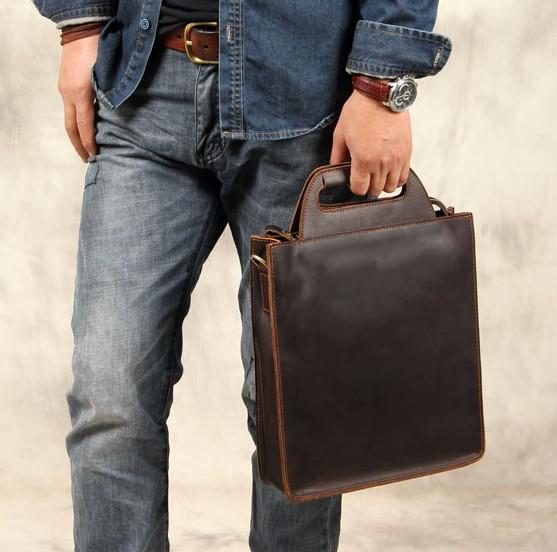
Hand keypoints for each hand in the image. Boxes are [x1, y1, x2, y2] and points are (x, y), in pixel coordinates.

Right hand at [58, 34, 98, 161]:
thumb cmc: (100, 52)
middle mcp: (69, 94)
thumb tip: (117, 118)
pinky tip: (84, 126)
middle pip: (71, 127)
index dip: (89, 143)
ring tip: (84, 147)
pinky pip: (70, 108)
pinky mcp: (65, 84)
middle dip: (78, 145)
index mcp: (81, 94)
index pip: (84, 127)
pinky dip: (76, 121)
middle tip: (87, 160)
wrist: (82, 29)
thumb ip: (110, 97)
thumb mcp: (108, 77)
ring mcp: (64, 88)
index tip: (95, 157)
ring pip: (68, 118)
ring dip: (76, 134)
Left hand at [329, 89, 411, 195]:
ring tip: (377, 177)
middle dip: (368, 188)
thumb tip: (335, 168)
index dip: (355, 188)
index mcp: (363, 159)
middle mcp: (382, 162)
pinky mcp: (407, 152)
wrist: (382, 94)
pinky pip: (404, 177)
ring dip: (383, 185)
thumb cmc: (361, 110)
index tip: (353, 182)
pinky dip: (397, 179)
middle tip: (364, 179)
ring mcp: (396, 159)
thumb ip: (337, 155)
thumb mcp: (340, 133)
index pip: (360, 189)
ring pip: (391, 187)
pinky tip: (390, 173)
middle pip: (376, 191)